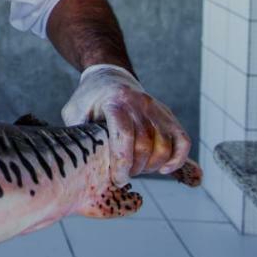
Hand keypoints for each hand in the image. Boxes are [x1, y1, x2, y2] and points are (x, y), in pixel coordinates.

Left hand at [61, 64, 190, 183]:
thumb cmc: (88, 99)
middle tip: (123, 176)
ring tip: (136, 170)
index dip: (122, 162)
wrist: (109, 77)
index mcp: (114, 101)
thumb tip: (82, 161)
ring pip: (165, 145)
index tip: (117, 180)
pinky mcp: (167, 115)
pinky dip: (177, 159)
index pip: (125, 135)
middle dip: (135, 168)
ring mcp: (156, 108)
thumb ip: (79, 134)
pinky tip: (163, 169)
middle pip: (145, 144)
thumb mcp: (74, 112)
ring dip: (152, 166)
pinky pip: (182, 140)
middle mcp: (139, 103)